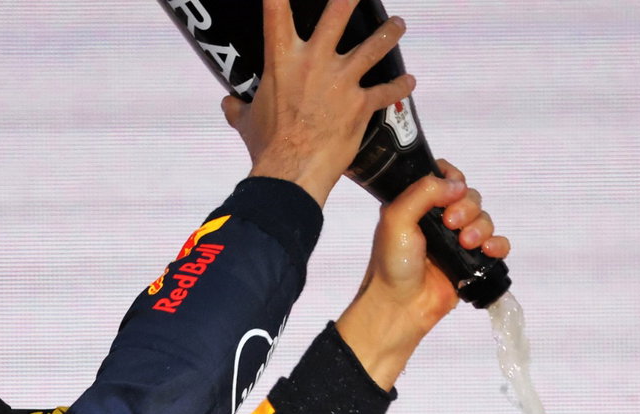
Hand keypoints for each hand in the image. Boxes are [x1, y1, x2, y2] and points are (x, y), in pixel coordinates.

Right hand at [224, 0, 415, 205]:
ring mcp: (342, 81)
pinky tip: (410, 81)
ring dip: (388, 33)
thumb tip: (229, 104)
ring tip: (397, 24)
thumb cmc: (267, 146)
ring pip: (373, 47)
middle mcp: (315, 61)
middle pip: (337, 15)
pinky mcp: (360, 105)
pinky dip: (400, 86)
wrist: (293, 170)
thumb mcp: (246, 121)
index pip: (276, 9)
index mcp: (282, 59)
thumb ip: (238, 107)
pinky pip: (387, 92)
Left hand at [335, 159, 510, 388]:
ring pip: (484, 218)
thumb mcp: (396, 217)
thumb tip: (457, 185)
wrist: (400, 306)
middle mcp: (439, 219)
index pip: (444, 177)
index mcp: (418, 204)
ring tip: (466, 243)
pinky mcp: (471, 262)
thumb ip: (424, 192)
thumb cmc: (392, 263)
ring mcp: (456, 240)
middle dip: (466, 207)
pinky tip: (487, 251)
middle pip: (469, 196)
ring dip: (480, 227)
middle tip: (451, 224)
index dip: (452, 179)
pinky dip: (497, 244)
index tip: (449, 191)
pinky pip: (497, 244)